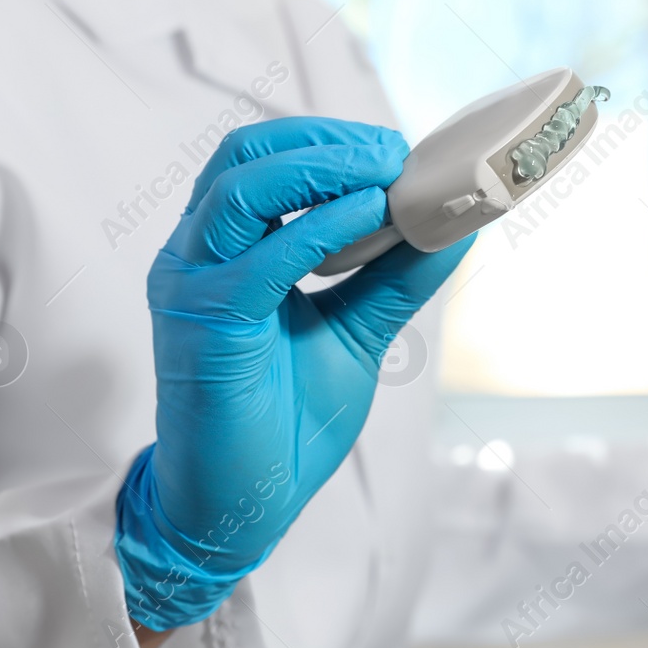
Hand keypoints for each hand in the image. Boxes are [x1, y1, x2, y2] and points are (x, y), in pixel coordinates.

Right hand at [115, 118, 472, 630]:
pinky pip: (261, 259)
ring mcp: (192, 286)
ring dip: (323, 167)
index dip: (329, 141)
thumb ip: (395, 276)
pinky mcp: (203, 324)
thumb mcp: (355, 330)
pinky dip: (320, 227)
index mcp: (225, 250)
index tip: (397, 150)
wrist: (241, 506)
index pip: (262, 158)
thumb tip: (454, 222)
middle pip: (244, 154)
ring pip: (242, 188)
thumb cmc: (283, 420)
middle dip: (325, 141)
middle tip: (395, 152)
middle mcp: (197, 255)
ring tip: (387, 174)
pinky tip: (370, 218)